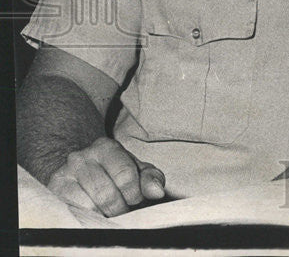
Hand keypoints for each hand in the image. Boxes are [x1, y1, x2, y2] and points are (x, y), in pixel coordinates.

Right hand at [47, 136, 164, 216]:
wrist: (80, 172)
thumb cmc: (114, 173)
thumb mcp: (137, 171)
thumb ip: (151, 179)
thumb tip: (157, 193)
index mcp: (105, 147)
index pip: (125, 176)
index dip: (134, 194)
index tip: (135, 199)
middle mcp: (81, 157)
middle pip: (107, 194)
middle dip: (120, 208)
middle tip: (122, 209)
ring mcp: (63, 174)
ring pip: (89, 206)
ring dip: (104, 215)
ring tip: (107, 211)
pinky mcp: (53, 191)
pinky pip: (73, 213)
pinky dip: (88, 218)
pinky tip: (93, 213)